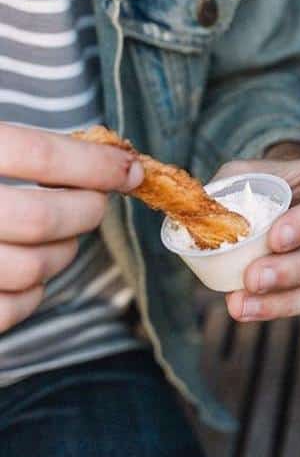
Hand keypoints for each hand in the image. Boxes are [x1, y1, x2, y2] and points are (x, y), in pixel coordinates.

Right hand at [0, 124, 143, 332]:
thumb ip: (20, 147)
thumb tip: (107, 155)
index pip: (38, 154)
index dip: (95, 163)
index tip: (130, 169)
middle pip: (42, 217)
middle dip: (86, 210)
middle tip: (94, 202)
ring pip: (33, 267)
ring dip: (63, 251)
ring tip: (58, 235)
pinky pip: (13, 309)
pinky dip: (34, 292)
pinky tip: (26, 269)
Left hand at [218, 156, 299, 321]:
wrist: (283, 199)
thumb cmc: (266, 183)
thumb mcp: (245, 173)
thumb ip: (222, 189)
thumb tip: (191, 213)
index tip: (274, 238)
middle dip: (297, 269)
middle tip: (252, 278)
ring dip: (288, 299)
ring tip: (241, 304)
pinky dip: (284, 307)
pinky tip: (249, 309)